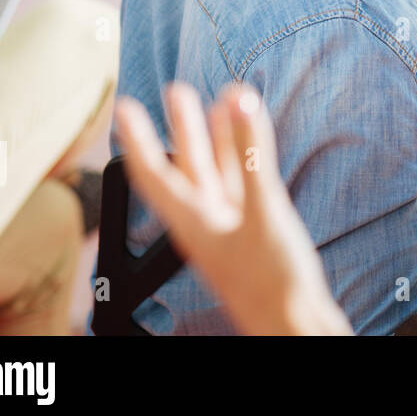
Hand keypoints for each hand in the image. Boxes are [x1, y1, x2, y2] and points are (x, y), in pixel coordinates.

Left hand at [115, 83, 351, 335]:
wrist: (294, 325)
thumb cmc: (272, 281)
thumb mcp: (262, 209)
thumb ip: (251, 155)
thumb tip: (238, 100)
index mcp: (191, 220)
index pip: (152, 172)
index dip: (137, 138)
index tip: (122, 108)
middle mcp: (204, 222)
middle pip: (186, 166)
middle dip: (181, 128)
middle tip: (175, 90)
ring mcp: (230, 228)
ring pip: (216, 174)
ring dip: (216, 138)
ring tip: (219, 101)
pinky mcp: (253, 233)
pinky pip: (241, 185)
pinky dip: (243, 158)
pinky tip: (251, 143)